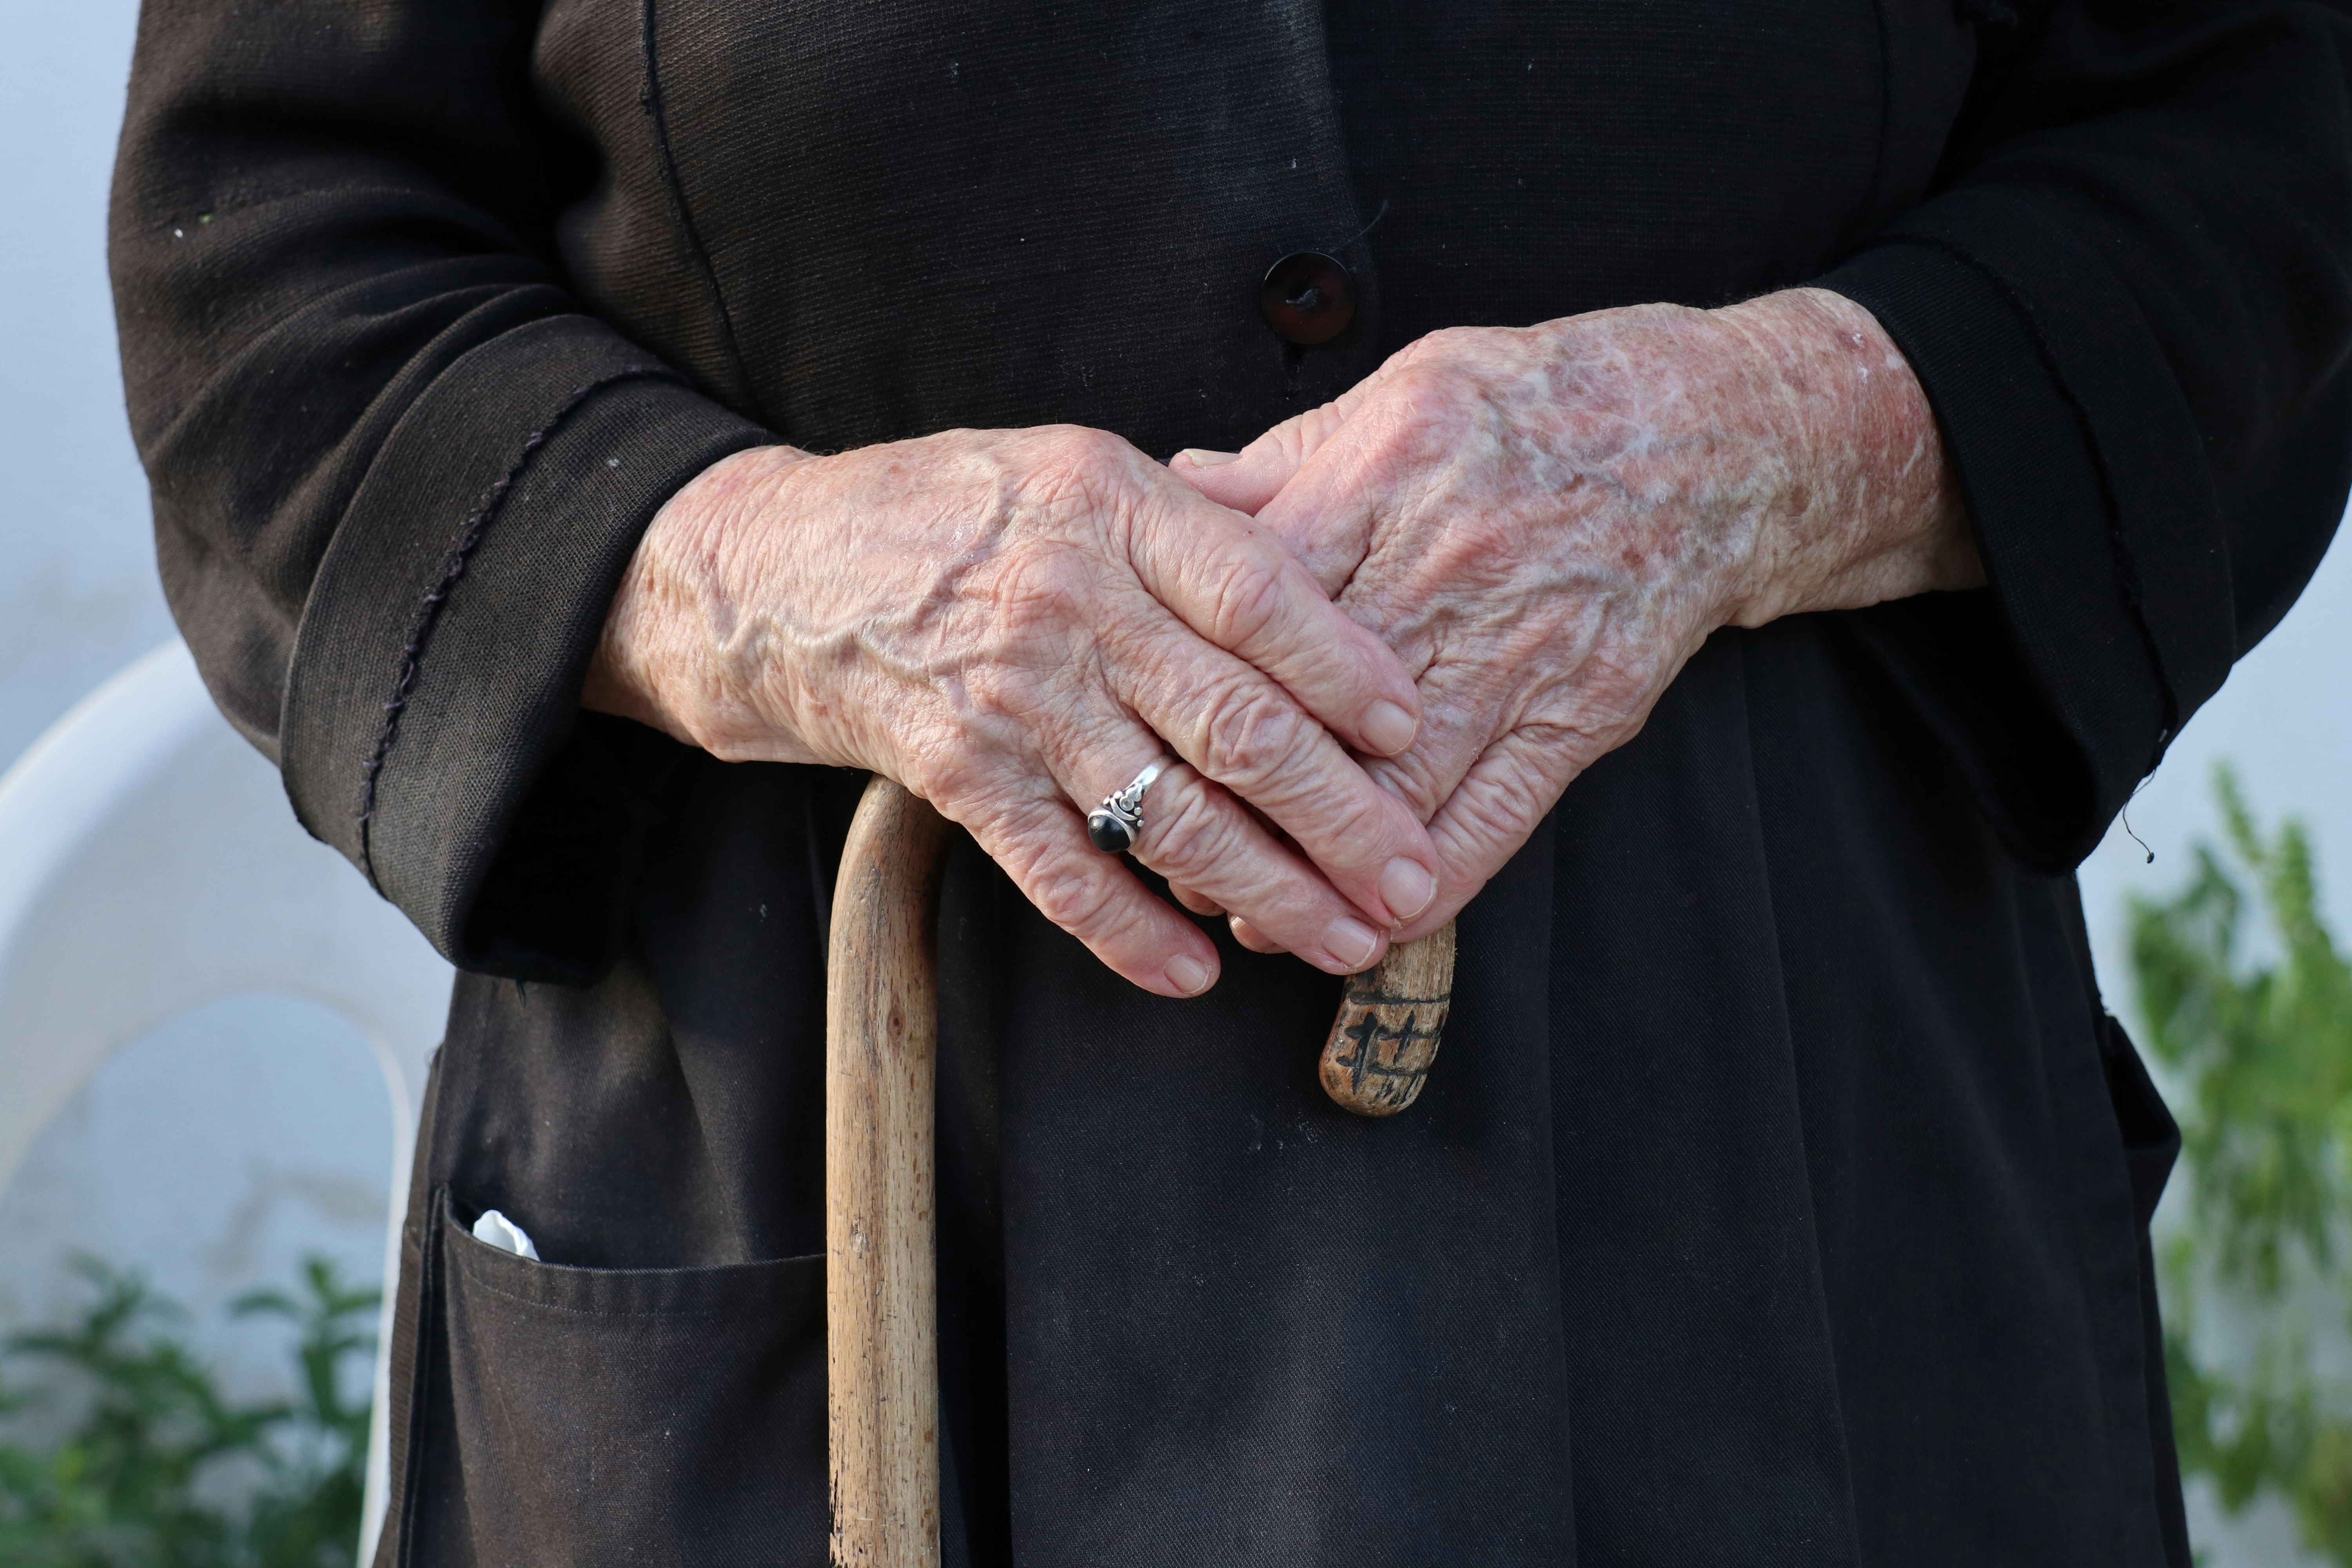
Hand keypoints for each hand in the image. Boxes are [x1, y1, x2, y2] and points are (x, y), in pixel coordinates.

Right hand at [583, 425, 1444, 995]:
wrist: (767, 571)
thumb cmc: (943, 515)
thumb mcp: (1068, 468)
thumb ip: (1186, 517)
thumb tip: (1323, 574)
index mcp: (1112, 503)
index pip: (1263, 594)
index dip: (1350, 672)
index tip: (1415, 736)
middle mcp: (1069, 596)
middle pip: (1238, 723)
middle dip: (1342, 817)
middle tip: (1412, 880)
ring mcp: (1011, 691)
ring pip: (1168, 811)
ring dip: (1266, 891)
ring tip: (1340, 940)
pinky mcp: (955, 771)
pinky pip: (1061, 868)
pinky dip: (1130, 931)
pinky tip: (1194, 971)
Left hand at [1169, 288, 1981, 944]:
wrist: (1709, 440)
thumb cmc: (1535, 406)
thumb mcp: (1398, 392)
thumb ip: (1285, 459)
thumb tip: (1178, 485)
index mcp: (1381, 478)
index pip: (1251, 605)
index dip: (1189, 685)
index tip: (1137, 741)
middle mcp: (1443, 570)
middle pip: (1310, 712)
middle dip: (1233, 800)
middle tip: (1167, 856)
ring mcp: (1517, 650)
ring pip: (1394, 786)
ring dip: (1317, 866)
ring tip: (1256, 914)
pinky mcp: (1580, 711)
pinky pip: (1493, 818)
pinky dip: (1429, 881)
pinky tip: (1374, 924)